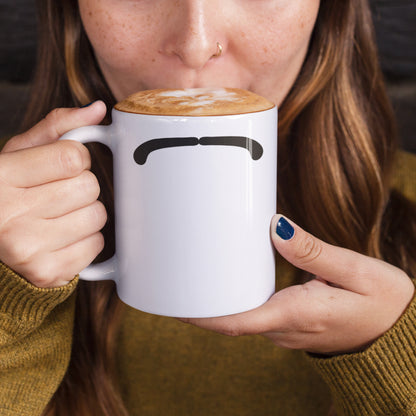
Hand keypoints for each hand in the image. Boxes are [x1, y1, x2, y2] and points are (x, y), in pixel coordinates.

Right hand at [0, 102, 107, 287]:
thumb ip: (58, 128)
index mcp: (2, 177)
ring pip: (97, 216)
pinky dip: (87, 240)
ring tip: (60, 216)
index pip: (74, 157)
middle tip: (59, 194)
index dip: (76, 159)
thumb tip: (99, 109)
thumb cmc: (8, 193)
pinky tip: (64, 237)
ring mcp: (28, 248)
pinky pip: (96, 246)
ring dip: (87, 213)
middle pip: (89, 187)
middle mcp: (10, 214)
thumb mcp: (19, 154)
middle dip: (82, 187)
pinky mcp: (47, 272)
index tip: (62, 166)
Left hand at [181, 215, 414, 354]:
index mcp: (296, 315)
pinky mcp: (292, 325)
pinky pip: (257, 315)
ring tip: (200, 274)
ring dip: (220, 301)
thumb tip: (277, 228)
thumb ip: (314, 252)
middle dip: (204, 304)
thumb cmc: (382, 303)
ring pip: (243, 318)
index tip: (176, 304)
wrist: (398, 332)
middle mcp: (285, 329)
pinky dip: (239, 301)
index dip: (202, 316)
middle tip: (180, 276)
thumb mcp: (355, 270)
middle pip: (233, 320)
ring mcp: (287, 331)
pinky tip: (234, 282)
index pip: (236, 322)